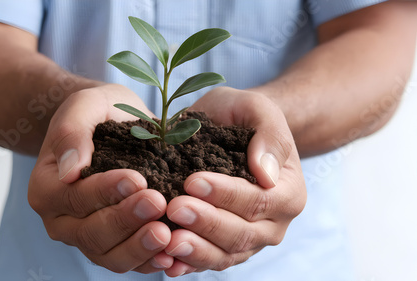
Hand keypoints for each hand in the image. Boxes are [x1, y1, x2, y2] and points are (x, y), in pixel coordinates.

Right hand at [28, 84, 173, 272]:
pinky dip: (149, 261)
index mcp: (47, 189)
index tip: (137, 179)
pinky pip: (129, 262)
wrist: (113, 125)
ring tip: (167, 234)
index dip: (105, 192)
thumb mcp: (84, 106)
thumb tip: (70, 170)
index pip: (73, 198)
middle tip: (158, 202)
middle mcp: (61, 221)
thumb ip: (71, 132)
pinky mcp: (113, 246)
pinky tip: (172, 255)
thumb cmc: (97, 113)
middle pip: (91, 233)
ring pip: (109, 256)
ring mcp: (87, 237)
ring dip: (139, 248)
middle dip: (126, 220)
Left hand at [160, 87, 306, 275]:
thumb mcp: (258, 109)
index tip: (192, 181)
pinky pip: (209, 261)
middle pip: (241, 233)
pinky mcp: (226, 248)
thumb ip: (270, 136)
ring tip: (168, 241)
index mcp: (288, 192)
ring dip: (196, 251)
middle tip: (174, 208)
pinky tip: (165, 261)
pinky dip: (188, 263)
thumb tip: (266, 173)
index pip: (258, 200)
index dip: (225, 194)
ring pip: (225, 255)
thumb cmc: (243, 116)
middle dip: (206, 223)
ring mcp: (250, 240)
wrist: (231, 130)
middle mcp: (274, 223)